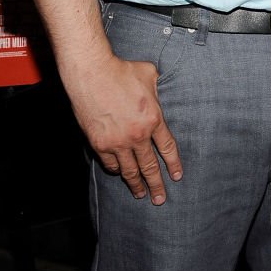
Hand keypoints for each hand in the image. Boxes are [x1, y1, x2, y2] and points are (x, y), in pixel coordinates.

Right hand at [66, 54, 181, 204]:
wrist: (93, 74)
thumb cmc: (122, 71)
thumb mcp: (150, 75)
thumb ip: (158, 88)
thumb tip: (162, 87)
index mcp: (153, 119)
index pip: (167, 148)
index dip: (173, 164)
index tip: (177, 176)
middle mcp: (137, 135)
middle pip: (150, 166)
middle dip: (156, 184)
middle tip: (160, 199)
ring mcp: (117, 142)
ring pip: (129, 170)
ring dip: (136, 184)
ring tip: (140, 194)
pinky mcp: (99, 144)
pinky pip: (110, 164)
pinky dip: (116, 171)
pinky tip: (120, 174)